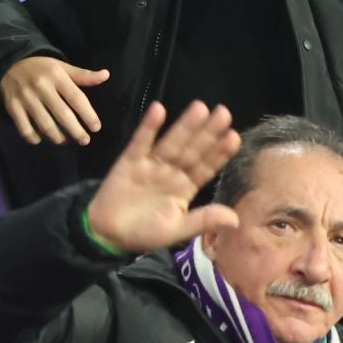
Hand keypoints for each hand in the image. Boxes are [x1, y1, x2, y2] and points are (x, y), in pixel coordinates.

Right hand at [0, 55, 110, 145]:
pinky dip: (35, 138)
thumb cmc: (41, 68)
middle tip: (85, 140)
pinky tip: (42, 138)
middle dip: (76, 131)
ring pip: (45, 124)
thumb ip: (83, 75)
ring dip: (58, 137)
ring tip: (65, 140)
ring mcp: (25, 98)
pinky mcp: (12, 107)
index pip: (76, 98)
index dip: (88, 114)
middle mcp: (41, 87)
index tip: (96, 127)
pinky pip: (25, 129)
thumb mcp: (62, 67)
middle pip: (62, 114)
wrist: (8, 63)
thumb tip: (106, 75)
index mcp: (56, 75)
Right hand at [86, 101, 241, 253]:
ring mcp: (151, 164)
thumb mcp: (176, 230)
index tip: (234, 137)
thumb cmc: (144, 233)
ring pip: (172, 142)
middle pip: (192, 149)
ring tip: (200, 107)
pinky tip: (159, 110)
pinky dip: (149, 127)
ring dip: (185, 125)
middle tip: (224, 113)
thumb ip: (203, 221)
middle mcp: (171, 172)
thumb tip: (235, 220)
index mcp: (185, 188)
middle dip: (207, 132)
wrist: (107, 235)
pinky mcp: (130, 160)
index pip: (205, 168)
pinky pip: (141, 141)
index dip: (219, 153)